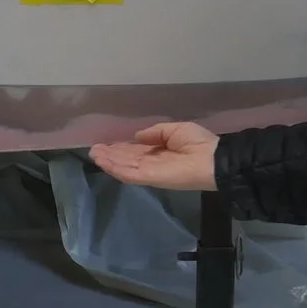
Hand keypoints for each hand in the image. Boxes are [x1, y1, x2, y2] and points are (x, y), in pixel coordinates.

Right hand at [88, 121, 218, 192]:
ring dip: (109, 161)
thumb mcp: (174, 130)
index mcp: (160, 152)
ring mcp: (150, 172)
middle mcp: (153, 163)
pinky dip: (116, 168)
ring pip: (125, 167)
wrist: (212, 159)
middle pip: (127, 159)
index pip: (136, 151)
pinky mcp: (150, 178)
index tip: (106, 144)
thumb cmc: (198, 143)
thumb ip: (155, 133)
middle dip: (111, 155)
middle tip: (94, 149)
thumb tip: (137, 136)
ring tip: (94, 154)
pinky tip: (104, 161)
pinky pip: (130, 173)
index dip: (121, 147)